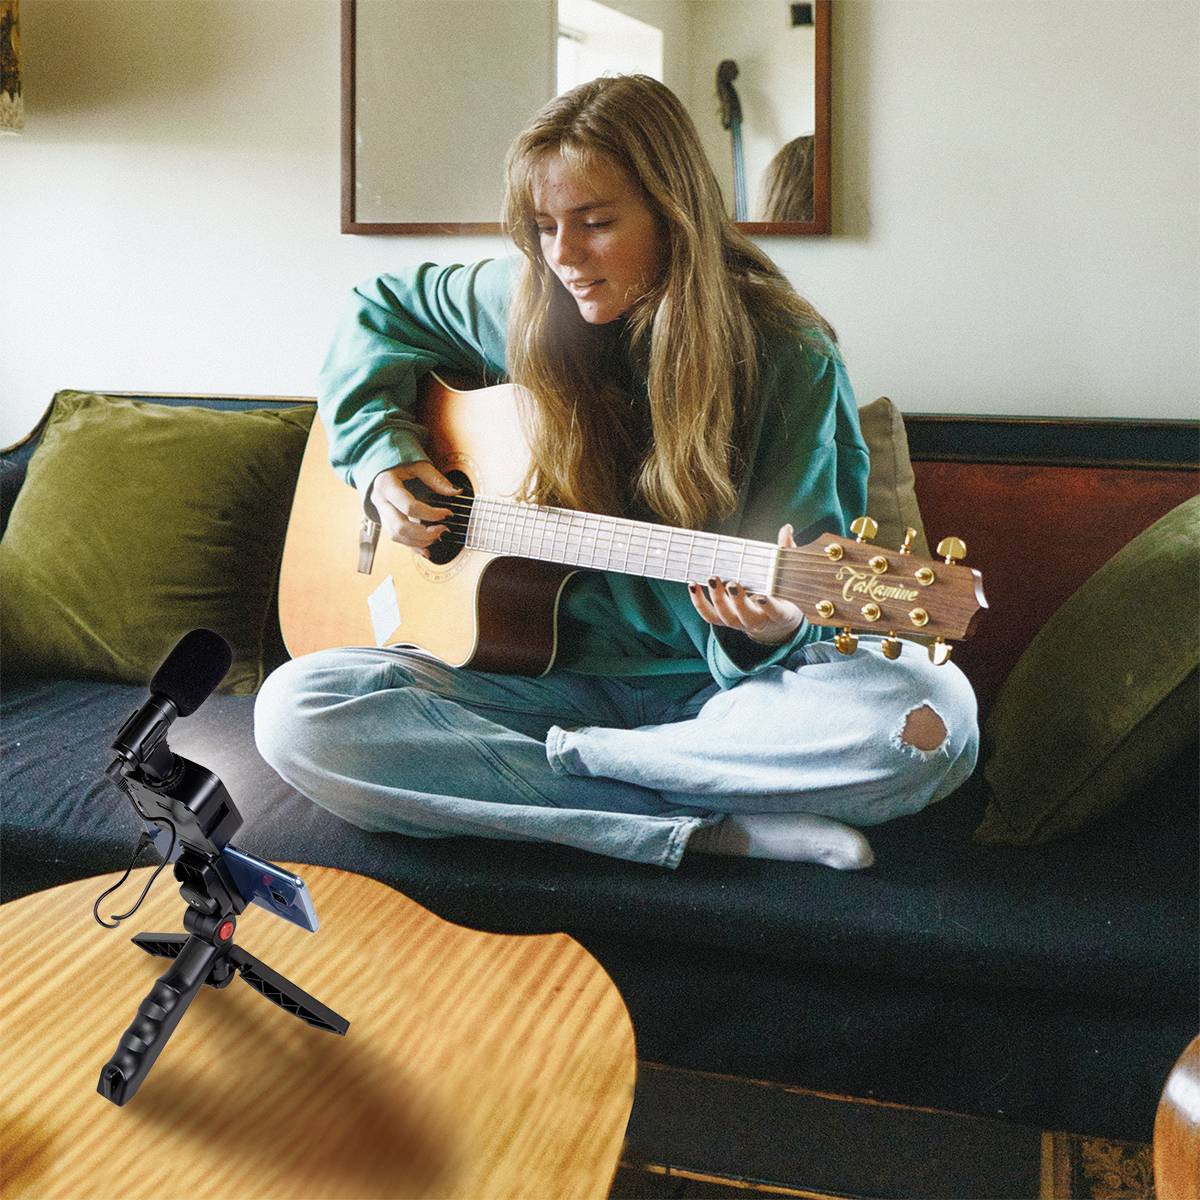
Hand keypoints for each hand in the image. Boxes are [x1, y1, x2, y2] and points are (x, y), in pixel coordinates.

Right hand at [369, 461, 461, 558]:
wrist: (381, 465)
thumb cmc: (400, 463)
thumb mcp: (418, 465)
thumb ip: (436, 479)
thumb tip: (456, 492)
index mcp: (386, 485)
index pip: (409, 506)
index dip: (431, 514)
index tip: (448, 513)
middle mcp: (380, 501)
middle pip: (400, 527)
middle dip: (424, 533)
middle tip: (443, 530)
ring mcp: (380, 512)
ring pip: (396, 536)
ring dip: (418, 542)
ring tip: (437, 537)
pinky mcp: (384, 520)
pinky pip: (396, 537)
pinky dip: (412, 546)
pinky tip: (426, 550)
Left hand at [688, 523, 803, 645]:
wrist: (773, 621)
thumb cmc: (779, 592)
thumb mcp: (785, 575)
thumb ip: (786, 552)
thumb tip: (786, 528)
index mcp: (778, 612)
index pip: (776, 612)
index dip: (770, 606)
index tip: (763, 596)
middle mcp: (757, 621)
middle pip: (747, 616)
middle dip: (738, 601)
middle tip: (732, 583)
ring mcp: (739, 623)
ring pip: (726, 616)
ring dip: (716, 597)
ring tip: (711, 578)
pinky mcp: (724, 621)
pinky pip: (709, 615)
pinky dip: (699, 602)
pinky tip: (693, 585)